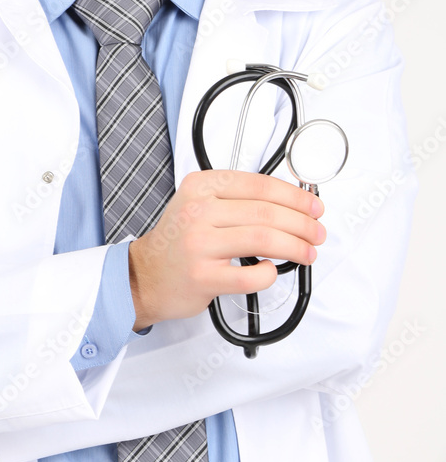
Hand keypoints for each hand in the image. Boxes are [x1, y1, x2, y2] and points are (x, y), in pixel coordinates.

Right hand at [127, 169, 325, 330]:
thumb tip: (290, 201)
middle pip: (266, 212)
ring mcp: (199, 244)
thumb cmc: (179, 240)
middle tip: (316, 233)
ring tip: (307, 253)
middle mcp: (198, 211)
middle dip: (301, 223)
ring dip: (294, 247)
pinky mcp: (202, 276)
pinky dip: (268, 274)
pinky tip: (271, 270)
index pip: (258, 185)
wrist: (145, 275)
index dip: (294, 196)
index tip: (313, 207)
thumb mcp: (199, 203)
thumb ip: (237, 198)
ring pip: (262, 239)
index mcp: (201, 186)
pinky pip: (249, 275)